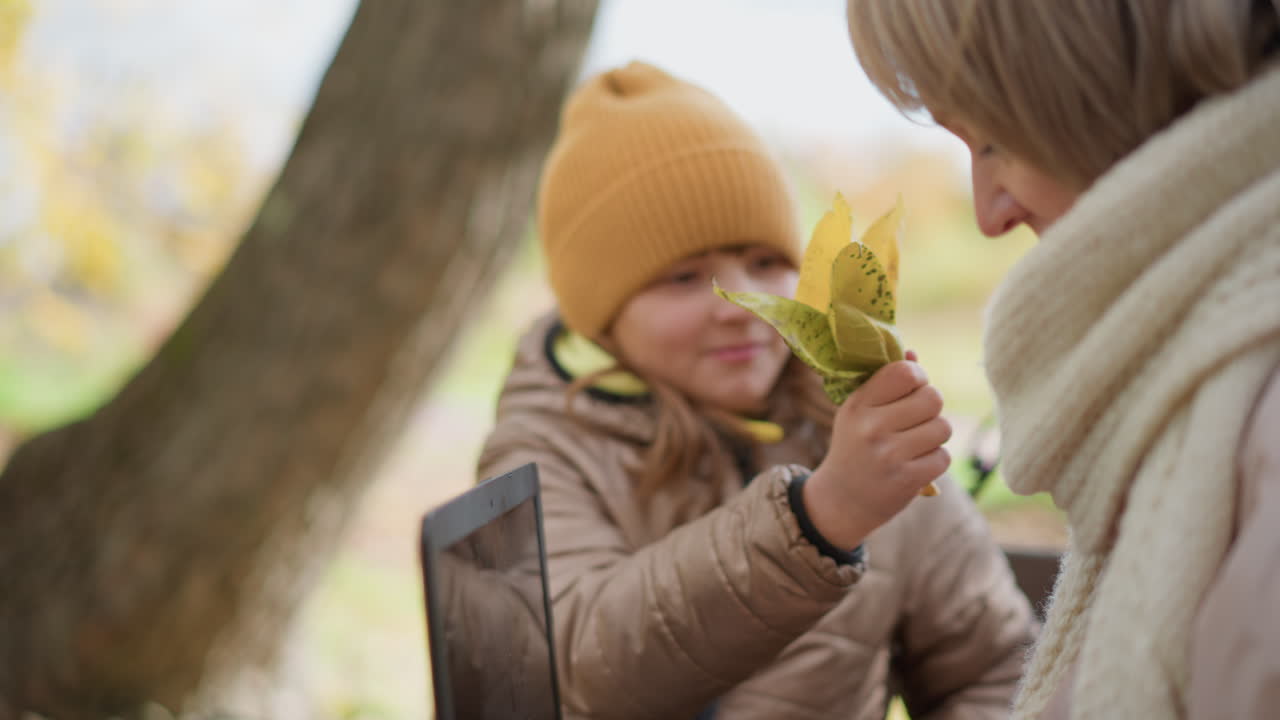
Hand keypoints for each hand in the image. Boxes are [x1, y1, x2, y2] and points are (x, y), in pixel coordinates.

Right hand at [802, 353, 951, 548]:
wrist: (842, 500)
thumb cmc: (856, 446)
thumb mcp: (859, 411)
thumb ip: (886, 383)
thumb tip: (913, 354)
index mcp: (858, 404)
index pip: (904, 373)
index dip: (918, 377)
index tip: (912, 388)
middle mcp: (872, 428)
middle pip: (933, 398)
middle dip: (930, 407)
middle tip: (916, 418)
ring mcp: (890, 455)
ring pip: (943, 427)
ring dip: (935, 435)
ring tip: (915, 442)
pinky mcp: (907, 480)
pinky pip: (943, 457)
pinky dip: (934, 460)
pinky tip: (915, 463)